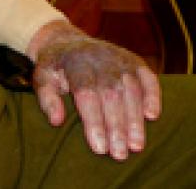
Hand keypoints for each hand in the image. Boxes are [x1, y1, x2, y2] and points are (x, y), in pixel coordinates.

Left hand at [28, 20, 160, 160]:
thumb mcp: (42, 78)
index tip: (99, 149)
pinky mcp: (134, 60)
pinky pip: (148, 77)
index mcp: (75, 63)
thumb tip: (56, 121)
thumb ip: (47, 98)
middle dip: (117, 127)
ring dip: (135, 119)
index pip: (86, 94)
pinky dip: (153, 96)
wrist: (67, 41)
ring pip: (131, 89)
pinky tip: (152, 116)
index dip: (94, 122)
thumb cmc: (55, 68)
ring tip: (136, 146)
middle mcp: (100, 58)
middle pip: (111, 94)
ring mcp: (119, 58)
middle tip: (120, 155)